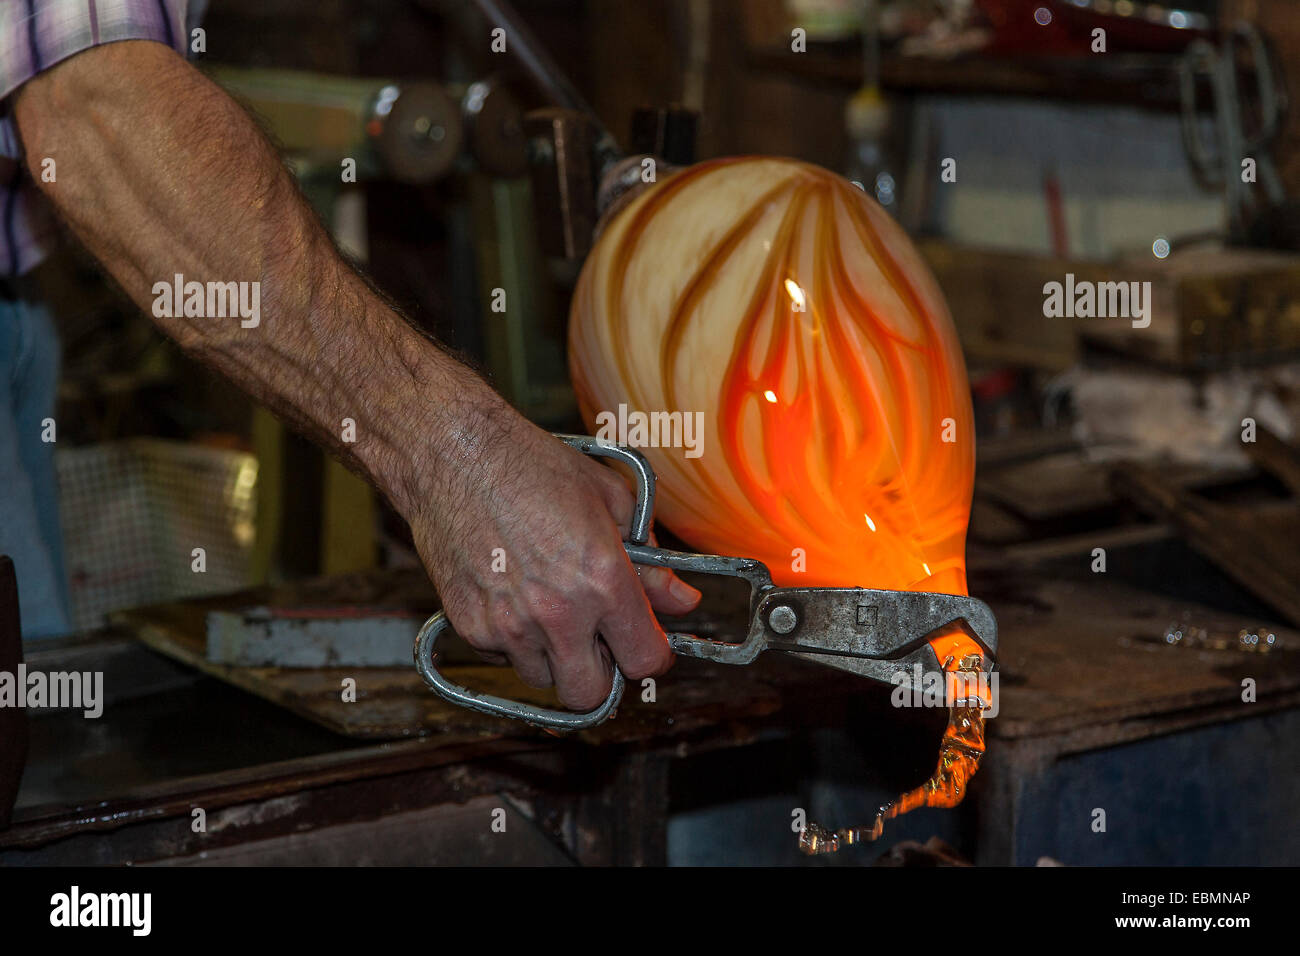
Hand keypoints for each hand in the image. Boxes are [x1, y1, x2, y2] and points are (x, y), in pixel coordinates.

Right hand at [407, 400, 701, 709]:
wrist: (454, 454)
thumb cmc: (531, 466)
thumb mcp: (610, 501)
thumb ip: (651, 563)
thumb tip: (682, 600)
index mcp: (602, 579)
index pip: (643, 660)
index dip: (652, 656)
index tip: (648, 646)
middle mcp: (557, 612)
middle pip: (590, 695)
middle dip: (602, 675)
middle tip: (600, 642)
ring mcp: (509, 624)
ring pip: (543, 678)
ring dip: (555, 656)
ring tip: (551, 607)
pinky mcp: (469, 625)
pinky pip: (503, 656)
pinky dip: (514, 640)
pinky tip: (515, 595)